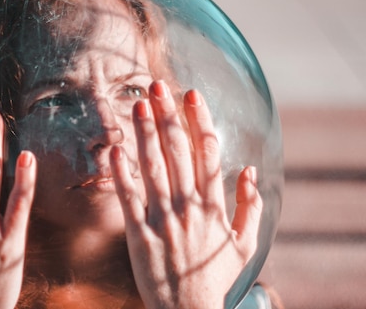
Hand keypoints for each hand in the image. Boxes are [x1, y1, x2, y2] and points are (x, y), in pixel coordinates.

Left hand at [110, 80, 261, 308]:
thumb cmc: (214, 277)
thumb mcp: (244, 245)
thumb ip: (250, 206)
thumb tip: (249, 170)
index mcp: (214, 206)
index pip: (207, 153)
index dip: (199, 121)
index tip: (190, 95)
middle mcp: (190, 207)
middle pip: (178, 152)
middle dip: (168, 116)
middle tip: (157, 87)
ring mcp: (164, 219)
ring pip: (154, 168)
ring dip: (145, 134)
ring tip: (137, 105)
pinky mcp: (140, 234)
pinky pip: (130, 198)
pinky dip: (122, 173)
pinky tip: (115, 149)